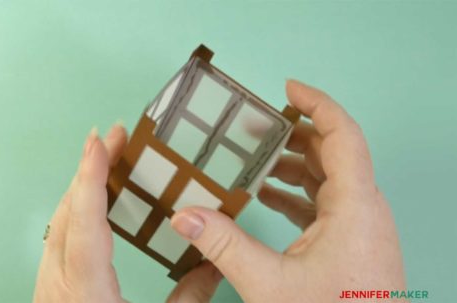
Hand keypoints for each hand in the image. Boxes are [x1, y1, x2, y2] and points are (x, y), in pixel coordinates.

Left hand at [33, 125, 221, 302]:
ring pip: (60, 219)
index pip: (85, 223)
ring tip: (107, 157)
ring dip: (83, 184)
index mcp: (85, 291)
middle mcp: (57, 281)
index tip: (100, 141)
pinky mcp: (50, 286)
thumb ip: (191, 296)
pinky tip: (93, 200)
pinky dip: (77, 207)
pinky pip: (59, 234)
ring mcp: (48, 283)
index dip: (92, 178)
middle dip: (91, 167)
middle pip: (68, 210)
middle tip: (117, 136)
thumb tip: (218, 265)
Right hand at [171, 80, 406, 301]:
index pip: (342, 134)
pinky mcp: (351, 241)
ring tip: (254, 161)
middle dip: (293, 134)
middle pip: (331, 152)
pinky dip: (296, 193)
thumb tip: (183, 216)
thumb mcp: (271, 284)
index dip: (317, 104)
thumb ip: (224, 246)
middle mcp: (363, 208)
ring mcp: (359, 225)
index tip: (287, 89)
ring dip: (293, 165)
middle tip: (256, 127)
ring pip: (327, 178)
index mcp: (355, 205)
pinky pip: (324, 203)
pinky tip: (267, 195)